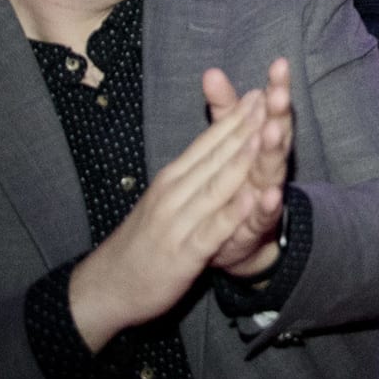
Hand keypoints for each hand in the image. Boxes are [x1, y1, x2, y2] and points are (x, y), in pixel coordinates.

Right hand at [67, 92, 270, 352]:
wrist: (106, 286)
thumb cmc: (142, 239)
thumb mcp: (163, 198)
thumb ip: (189, 171)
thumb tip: (211, 143)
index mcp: (172, 178)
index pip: (207, 141)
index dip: (234, 117)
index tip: (259, 92)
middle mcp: (174, 193)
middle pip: (215, 156)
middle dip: (245, 127)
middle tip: (272, 98)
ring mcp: (178, 223)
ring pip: (215, 186)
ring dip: (241, 160)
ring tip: (265, 134)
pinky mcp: (184, 255)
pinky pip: (212, 230)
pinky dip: (232, 213)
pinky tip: (252, 199)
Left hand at [202, 60, 293, 273]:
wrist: (238, 241)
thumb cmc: (235, 184)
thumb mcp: (228, 144)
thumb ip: (224, 111)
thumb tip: (211, 72)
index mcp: (261, 142)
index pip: (269, 110)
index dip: (275, 88)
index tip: (279, 64)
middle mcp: (268, 165)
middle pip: (276, 134)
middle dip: (279, 113)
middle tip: (279, 93)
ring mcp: (265, 194)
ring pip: (272, 170)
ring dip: (273, 151)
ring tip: (272, 131)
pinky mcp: (258, 225)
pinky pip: (264, 215)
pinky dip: (268, 205)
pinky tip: (270, 195)